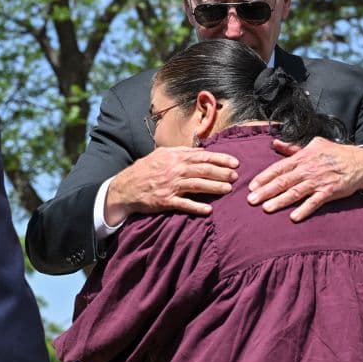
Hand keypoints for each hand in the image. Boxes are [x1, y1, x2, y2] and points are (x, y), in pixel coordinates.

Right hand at [104, 147, 238, 223]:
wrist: (126, 187)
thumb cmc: (146, 169)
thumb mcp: (162, 155)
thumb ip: (182, 152)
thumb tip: (202, 151)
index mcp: (175, 156)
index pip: (203, 156)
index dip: (220, 159)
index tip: (235, 162)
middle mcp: (174, 169)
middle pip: (203, 170)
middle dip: (222, 172)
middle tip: (236, 176)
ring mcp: (170, 185)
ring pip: (197, 185)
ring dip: (214, 187)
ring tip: (228, 190)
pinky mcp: (165, 201)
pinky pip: (183, 204)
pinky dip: (196, 207)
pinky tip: (208, 210)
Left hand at [246, 138, 362, 221]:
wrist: (360, 162)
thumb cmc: (335, 153)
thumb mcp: (314, 145)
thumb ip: (293, 148)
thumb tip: (275, 143)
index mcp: (303, 157)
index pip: (279, 167)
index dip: (264, 177)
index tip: (252, 186)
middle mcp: (308, 169)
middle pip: (283, 181)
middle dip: (266, 191)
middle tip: (251, 200)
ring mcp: (318, 181)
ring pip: (295, 192)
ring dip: (280, 201)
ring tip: (266, 208)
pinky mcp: (329, 192)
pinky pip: (314, 202)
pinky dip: (304, 210)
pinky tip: (293, 217)